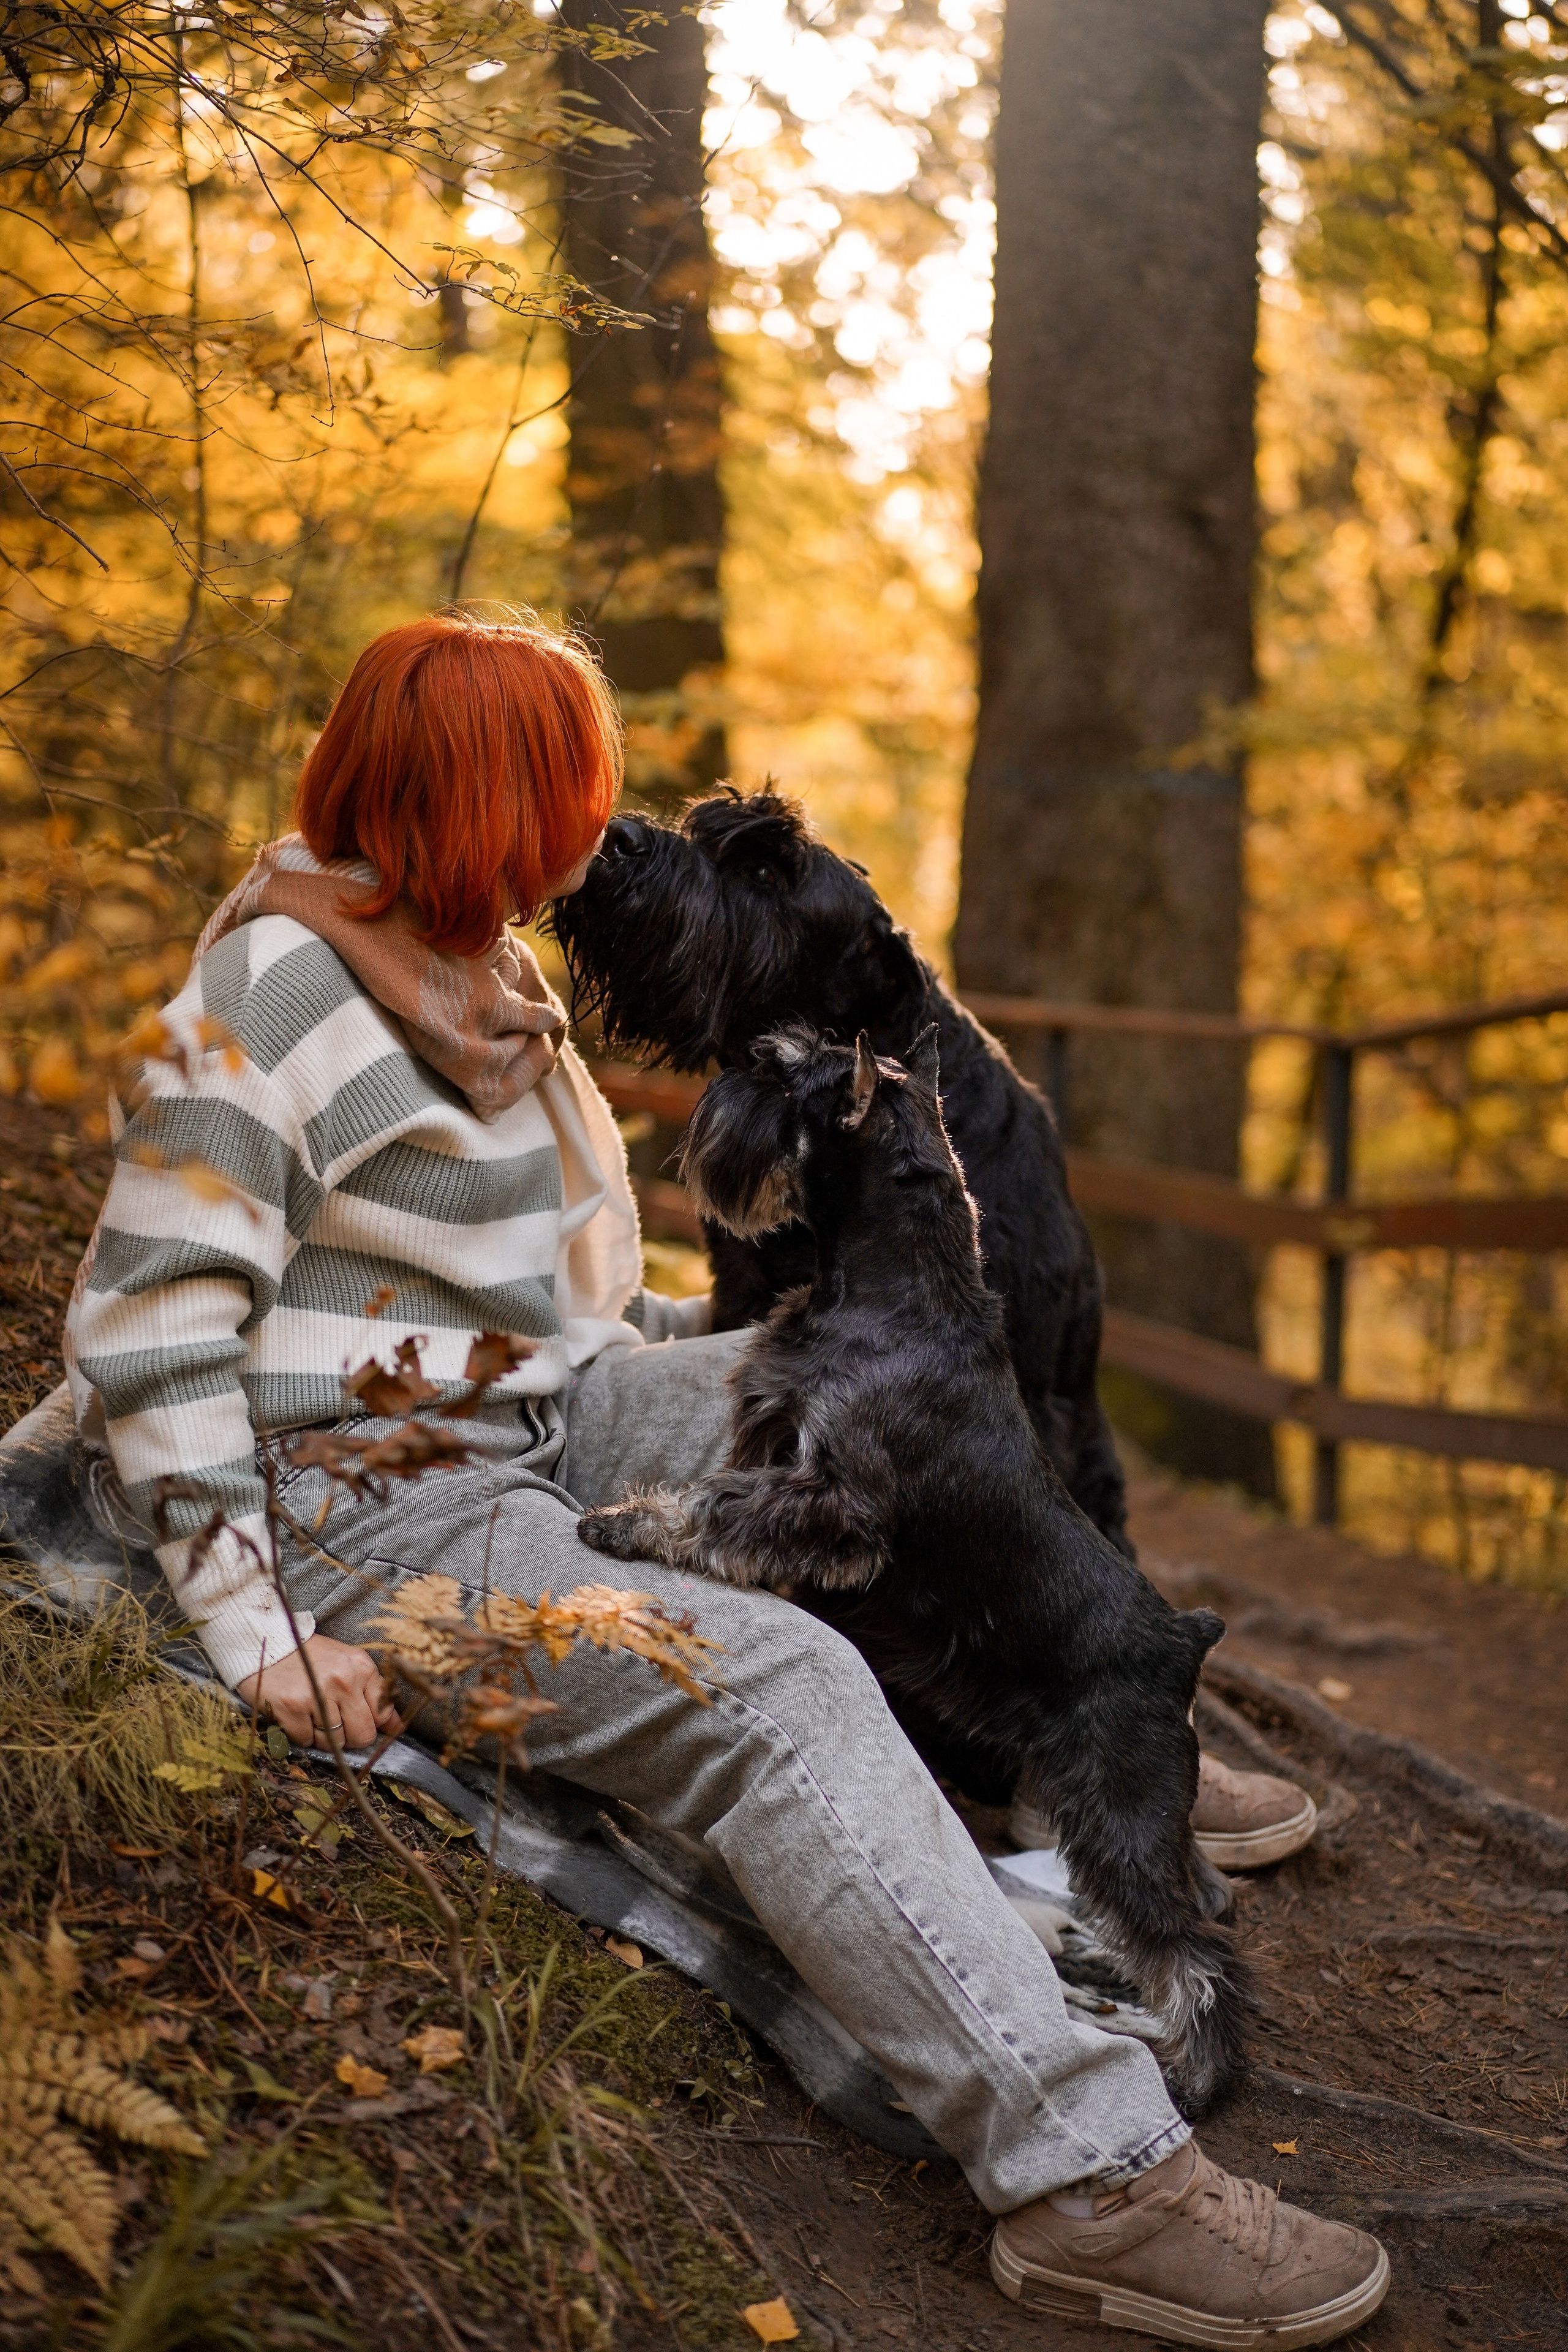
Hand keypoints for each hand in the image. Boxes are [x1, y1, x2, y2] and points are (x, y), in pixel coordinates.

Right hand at [236, 1634, 401, 1749]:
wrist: (266, 1644)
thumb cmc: (310, 1658)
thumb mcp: (348, 1666)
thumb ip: (374, 1694)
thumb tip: (397, 1728)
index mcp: (361, 1667)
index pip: (383, 1713)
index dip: (374, 1725)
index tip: (364, 1725)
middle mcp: (343, 1680)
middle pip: (362, 1734)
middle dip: (351, 1737)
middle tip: (336, 1724)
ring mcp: (317, 1693)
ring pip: (335, 1742)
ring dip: (324, 1738)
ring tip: (313, 1716)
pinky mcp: (292, 1706)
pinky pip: (307, 1740)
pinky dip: (302, 1735)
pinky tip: (296, 1715)